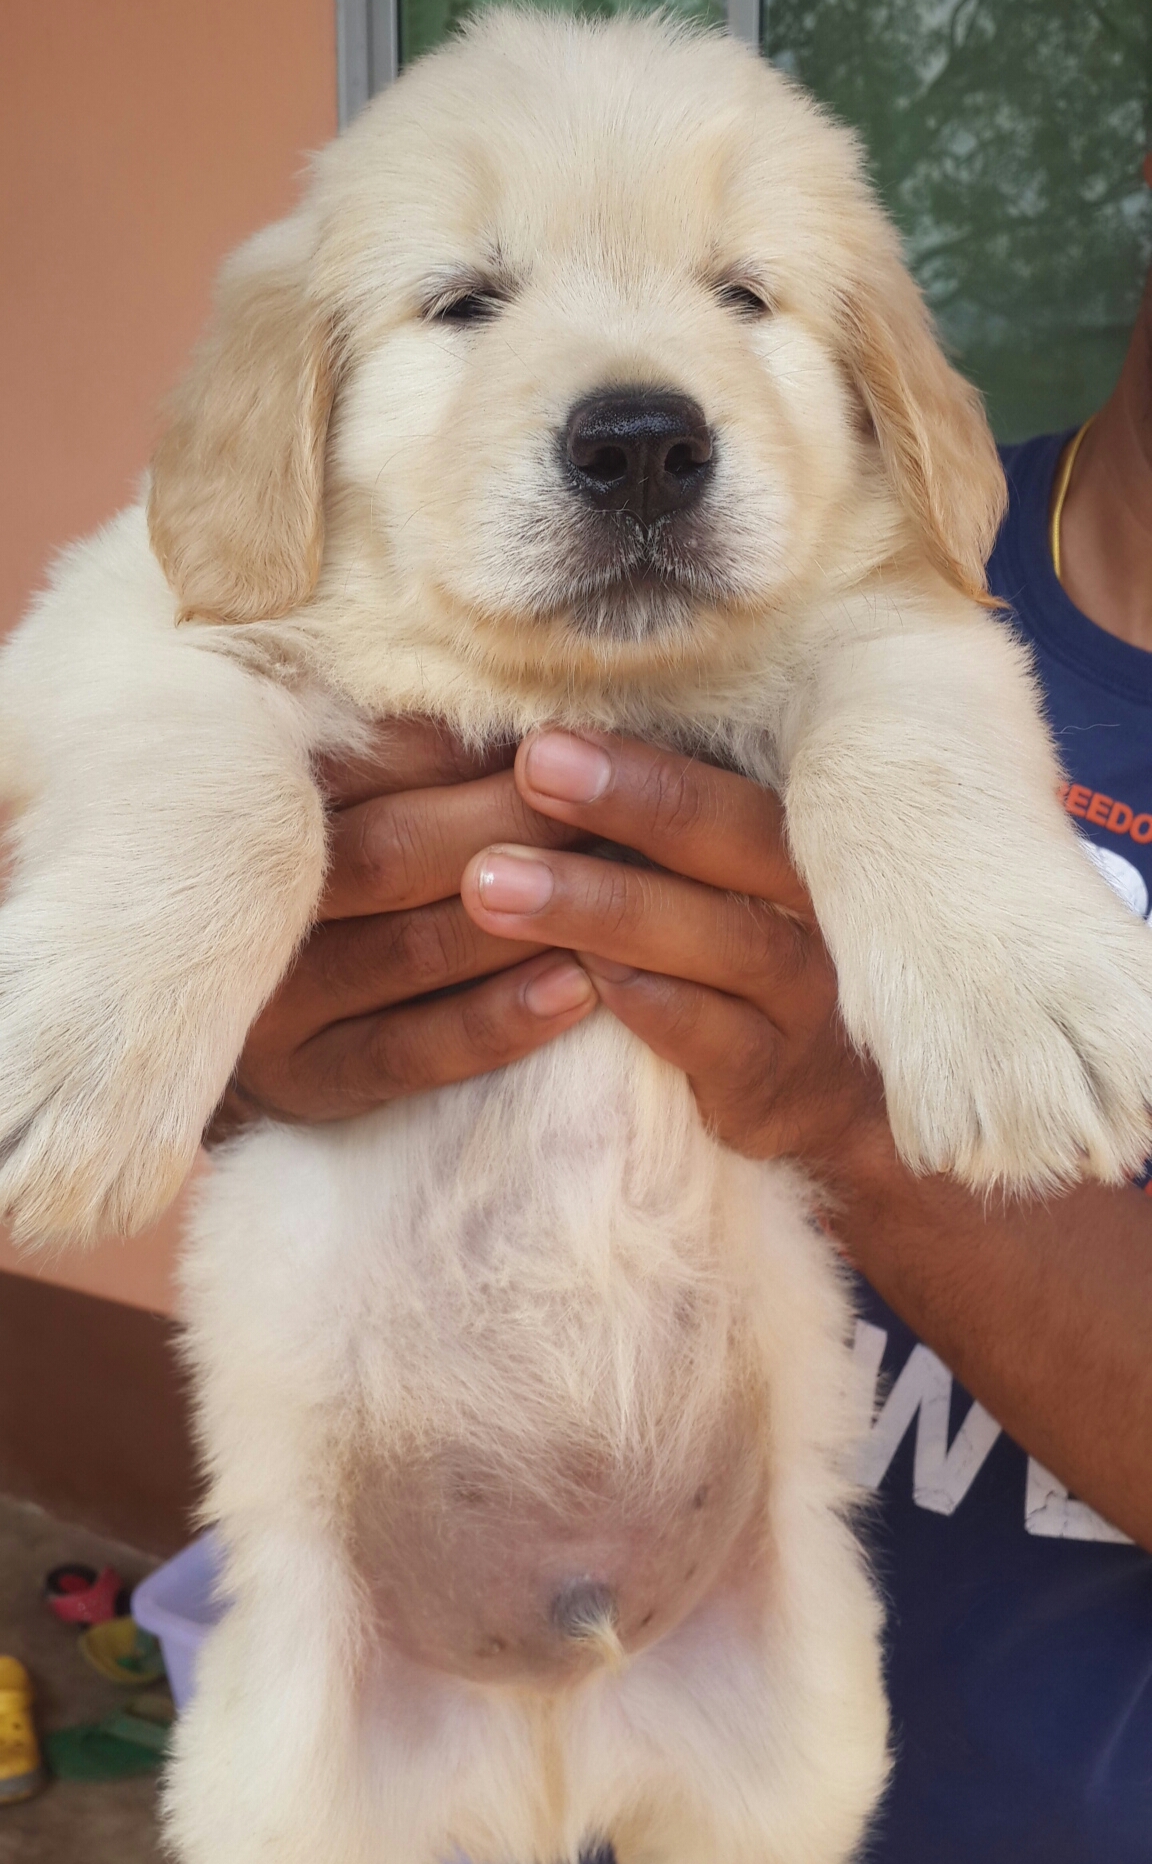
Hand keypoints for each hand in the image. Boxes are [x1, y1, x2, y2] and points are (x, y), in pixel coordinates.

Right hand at [206, 720, 596, 1138]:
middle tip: (610, 802)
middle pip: (396, 853)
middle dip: (516, 825)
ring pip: (413, 952)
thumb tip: (542, 713)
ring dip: (527, 920)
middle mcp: (251, 903)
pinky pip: (409, 1054)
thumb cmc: (325, 863)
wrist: (225, 995)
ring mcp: (273, 1000)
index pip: (371, 760)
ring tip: (619, 887)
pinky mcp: (304, 1081)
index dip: (475, 748)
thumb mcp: (343, 787)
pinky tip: (579, 989)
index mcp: (253, 805)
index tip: (568, 733)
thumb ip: (410, 750)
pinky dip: (498, 1020)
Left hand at [459, 729, 889, 1168]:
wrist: (825, 1113)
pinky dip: (652, 1004)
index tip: (543, 737)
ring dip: (610, 906)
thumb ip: (650, 825)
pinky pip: (722, 1041)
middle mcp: (817, 906)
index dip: (643, 756)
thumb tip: (528, 752)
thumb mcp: (712, 886)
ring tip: (497, 884)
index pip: (726, 774)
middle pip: (744, 834)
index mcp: (794, 838)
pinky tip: (577, 979)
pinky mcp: (777, 1085)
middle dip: (636, 800)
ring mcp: (807, 999)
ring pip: (732, 940)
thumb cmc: (732, 969)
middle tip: (533, 768)